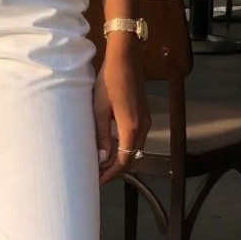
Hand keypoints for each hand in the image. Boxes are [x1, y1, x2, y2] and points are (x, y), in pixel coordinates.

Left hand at [94, 40, 150, 186]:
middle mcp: (142, 127)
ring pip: (133, 148)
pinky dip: (122, 146)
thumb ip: (101, 135)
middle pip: (131, 157)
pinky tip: (108, 145)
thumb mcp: (99, 110)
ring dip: (118, 157)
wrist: (125, 58)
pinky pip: (134, 138)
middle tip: (95, 173)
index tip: (97, 181)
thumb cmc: (109, 81)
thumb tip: (101, 159)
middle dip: (114, 168)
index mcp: (131, 127)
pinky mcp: (143, 114)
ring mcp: (145, 120)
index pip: (124, 161)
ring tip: (99, 161)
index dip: (111, 174)